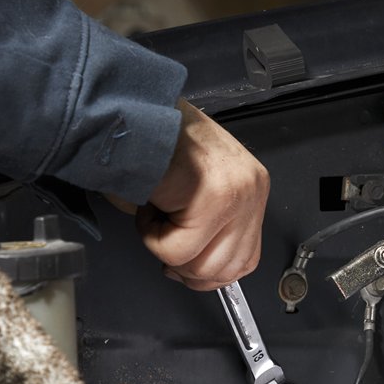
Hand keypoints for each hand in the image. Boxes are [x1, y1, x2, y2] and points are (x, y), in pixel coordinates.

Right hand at [130, 99, 268, 290]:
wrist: (133, 110)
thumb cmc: (154, 141)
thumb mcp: (196, 189)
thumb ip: (208, 229)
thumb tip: (197, 269)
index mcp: (250, 186)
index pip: (245, 259)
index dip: (207, 273)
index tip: (182, 266)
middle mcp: (250, 188)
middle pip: (225, 270)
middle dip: (183, 264)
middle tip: (162, 234)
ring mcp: (235, 193)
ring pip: (199, 264)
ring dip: (164, 247)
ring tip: (156, 211)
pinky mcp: (210, 198)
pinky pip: (175, 249)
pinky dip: (150, 235)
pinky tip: (150, 203)